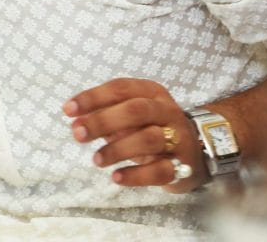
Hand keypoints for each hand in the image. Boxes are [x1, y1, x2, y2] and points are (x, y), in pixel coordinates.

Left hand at [64, 78, 206, 192]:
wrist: (198, 149)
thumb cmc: (152, 126)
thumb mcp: (131, 113)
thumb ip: (105, 113)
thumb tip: (76, 121)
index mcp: (151, 92)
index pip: (120, 88)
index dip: (92, 98)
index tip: (68, 110)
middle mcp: (167, 111)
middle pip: (136, 110)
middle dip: (102, 121)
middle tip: (77, 134)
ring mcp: (179, 138)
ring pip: (149, 139)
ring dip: (117, 149)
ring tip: (96, 159)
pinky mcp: (184, 165)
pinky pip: (161, 170)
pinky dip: (136, 175)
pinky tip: (116, 177)